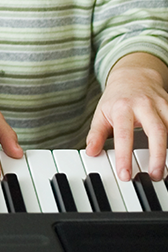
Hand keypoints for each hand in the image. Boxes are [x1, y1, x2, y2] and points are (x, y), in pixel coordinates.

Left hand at [86, 55, 167, 181]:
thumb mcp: (101, 112)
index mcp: (122, 107)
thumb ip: (96, 134)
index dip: (124, 156)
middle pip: (156, 131)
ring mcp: (161, 105)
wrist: (134, 75)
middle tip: (155, 176)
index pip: (123, 135)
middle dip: (157, 156)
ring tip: (167, 169)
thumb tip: (91, 152)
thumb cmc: (117, 98)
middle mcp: (144, 105)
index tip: (125, 175)